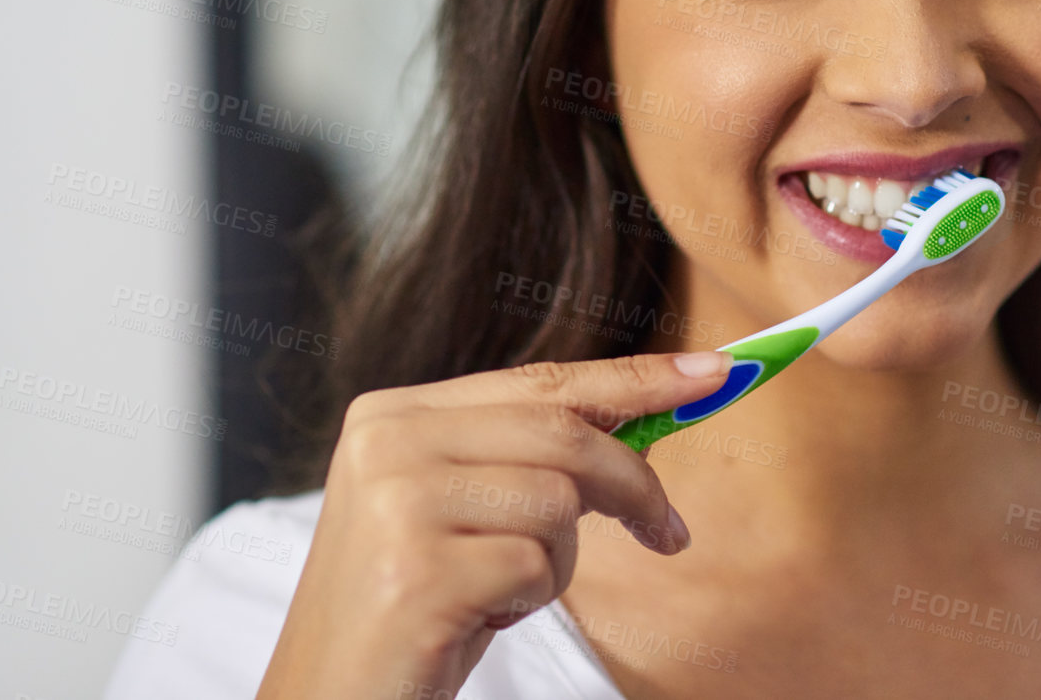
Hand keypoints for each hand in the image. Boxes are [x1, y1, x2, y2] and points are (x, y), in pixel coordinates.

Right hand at [254, 349, 733, 699]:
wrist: (328, 696)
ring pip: (557, 502)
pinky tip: (476, 618)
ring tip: (500, 590)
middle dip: (634, 484)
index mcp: (393, 414)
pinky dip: (527, 601)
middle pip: (563, 434)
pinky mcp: (418, 571)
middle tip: (670, 532)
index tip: (712, 373)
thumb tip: (644, 415)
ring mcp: (398, 504)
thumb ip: (524, 454)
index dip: (634, 377)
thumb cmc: (410, 606)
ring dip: (556, 561)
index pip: (540, 381)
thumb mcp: (457, 508)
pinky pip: (535, 567)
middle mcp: (388, 442)